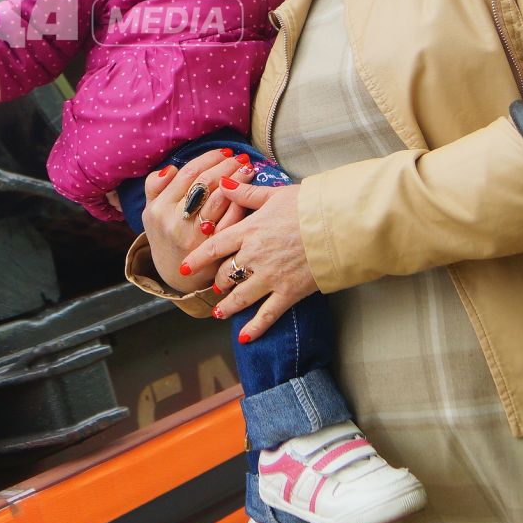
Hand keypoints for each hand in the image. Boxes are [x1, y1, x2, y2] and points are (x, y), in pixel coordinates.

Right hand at [139, 148, 248, 292]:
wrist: (174, 274)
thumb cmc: (165, 234)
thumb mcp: (150, 210)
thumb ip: (154, 186)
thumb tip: (170, 168)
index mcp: (159, 208)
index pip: (188, 174)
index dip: (208, 159)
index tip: (223, 152)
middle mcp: (176, 221)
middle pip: (205, 183)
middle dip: (226, 166)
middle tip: (240, 158)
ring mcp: (195, 236)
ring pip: (220, 199)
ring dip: (238, 180)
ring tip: (248, 169)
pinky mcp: (214, 248)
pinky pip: (231, 219)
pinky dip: (241, 202)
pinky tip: (250, 193)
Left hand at [180, 180, 317, 342]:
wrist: (337, 225)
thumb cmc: (309, 206)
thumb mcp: (275, 194)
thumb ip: (246, 193)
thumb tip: (223, 184)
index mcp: (249, 231)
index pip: (214, 247)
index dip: (197, 259)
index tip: (184, 267)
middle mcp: (254, 256)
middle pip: (227, 273)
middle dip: (218, 281)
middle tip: (215, 286)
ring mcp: (270, 277)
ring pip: (240, 297)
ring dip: (227, 306)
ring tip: (218, 313)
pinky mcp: (289, 292)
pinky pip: (267, 315)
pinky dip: (254, 328)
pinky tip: (244, 338)